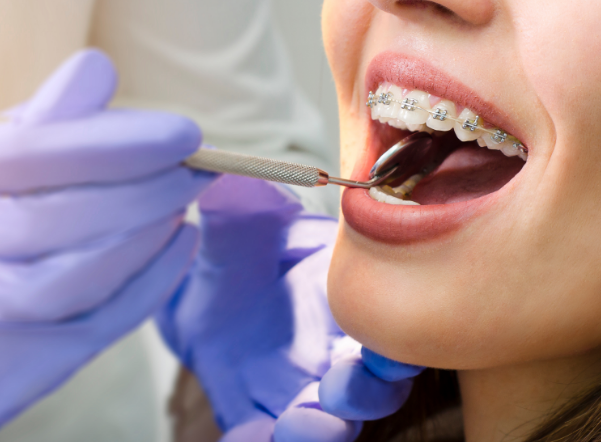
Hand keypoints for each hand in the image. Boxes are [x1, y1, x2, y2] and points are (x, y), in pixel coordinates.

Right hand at [0, 50, 215, 436]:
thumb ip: (47, 115)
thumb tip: (101, 67)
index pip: (47, 152)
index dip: (128, 142)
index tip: (187, 134)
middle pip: (73, 215)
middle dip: (152, 188)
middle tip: (196, 170)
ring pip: (87, 275)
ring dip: (151, 235)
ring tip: (180, 204)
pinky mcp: (11, 360)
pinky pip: (99, 322)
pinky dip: (153, 281)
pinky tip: (178, 244)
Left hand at [156, 175, 422, 441]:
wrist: (199, 286)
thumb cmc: (237, 248)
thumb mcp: (235, 225)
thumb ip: (245, 211)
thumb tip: (236, 184)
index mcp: (348, 297)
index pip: (394, 322)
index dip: (401, 339)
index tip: (391, 347)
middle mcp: (336, 349)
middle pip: (376, 385)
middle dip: (368, 393)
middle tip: (341, 389)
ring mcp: (300, 387)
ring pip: (332, 422)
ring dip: (324, 429)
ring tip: (297, 424)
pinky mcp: (259, 413)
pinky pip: (264, 438)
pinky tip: (245, 440)